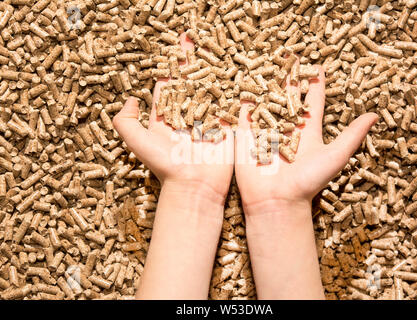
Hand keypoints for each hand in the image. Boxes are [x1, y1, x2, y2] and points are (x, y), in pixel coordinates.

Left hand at [114, 34, 232, 298]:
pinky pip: (230, 104)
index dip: (173, 67)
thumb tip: (130, 100)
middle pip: (193, 83)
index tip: (177, 48)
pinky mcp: (226, 127)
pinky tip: (240, 70)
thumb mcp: (138, 144)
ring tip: (222, 49)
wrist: (195, 187)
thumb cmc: (167, 167)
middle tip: (202, 40)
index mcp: (168, 117)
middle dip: (197, 62)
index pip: (170, 85)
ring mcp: (209, 120)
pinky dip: (235, 88)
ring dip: (217, 70)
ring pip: (213, 90)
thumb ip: (126, 122)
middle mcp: (189, 116)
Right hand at [235, 63, 378, 213]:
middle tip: (290, 57)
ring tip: (266, 64)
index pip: (312, 101)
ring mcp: (266, 133)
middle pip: (288, 97)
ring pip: (267, 103)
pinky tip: (243, 85)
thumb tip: (375, 115)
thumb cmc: (307, 182)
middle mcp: (287, 129)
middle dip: (288, 78)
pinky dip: (244, 102)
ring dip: (267, 85)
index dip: (315, 83)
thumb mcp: (335, 156)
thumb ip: (352, 135)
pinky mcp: (247, 139)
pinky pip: (245, 117)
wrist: (277, 202)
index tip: (318, 66)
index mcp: (307, 131)